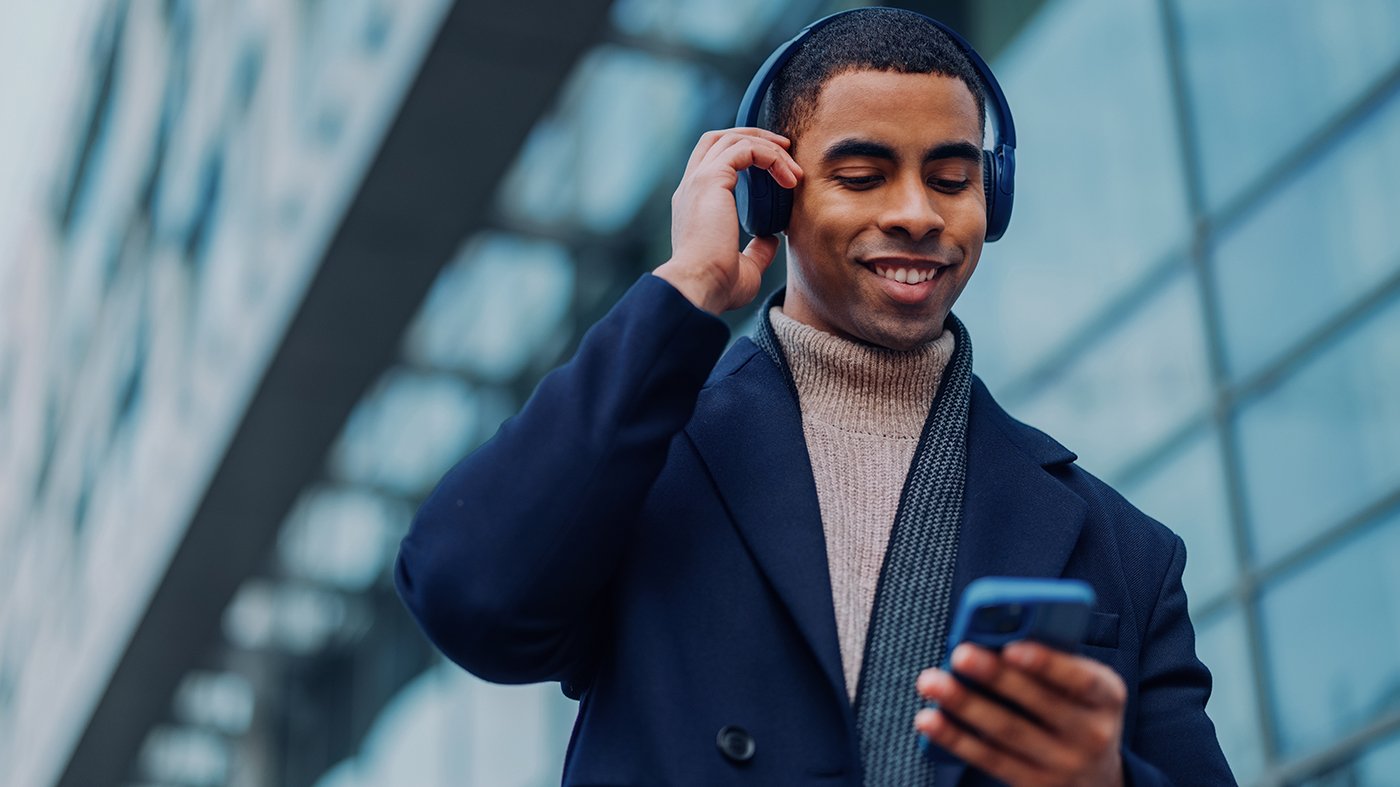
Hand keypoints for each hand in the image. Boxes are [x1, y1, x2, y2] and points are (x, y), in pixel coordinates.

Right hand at [654, 127, 802, 313]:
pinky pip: (745, 150)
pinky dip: (770, 156)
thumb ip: (756, 250)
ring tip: (794, 169)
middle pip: (718, 139)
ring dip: (769, 147)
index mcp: (693, 204)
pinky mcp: (712, 179)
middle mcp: (692, 187)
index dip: (744, 155)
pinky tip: (788, 178)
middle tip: (785, 148)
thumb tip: (770, 240)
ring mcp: (699, 181)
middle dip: (754, 136)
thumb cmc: (717, 285)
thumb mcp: (744, 266)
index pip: (713, 162)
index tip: (776, 168)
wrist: (700, 288)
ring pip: (733, 139)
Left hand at [914, 642, 1126, 786]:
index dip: (1047, 663)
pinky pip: (989, 759)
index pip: (1081, 679)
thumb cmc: (1076, 708)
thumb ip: (1049, 662)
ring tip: (930, 681)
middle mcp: (1092, 734)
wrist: (1099, 777)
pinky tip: (928, 719)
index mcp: (1107, 696)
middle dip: (995, 677)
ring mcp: (1064, 764)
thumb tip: (990, 637)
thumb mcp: (1082, 686)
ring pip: (1007, 732)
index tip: (1012, 646)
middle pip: (1037, 704)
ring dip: (964, 705)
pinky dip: (955, 738)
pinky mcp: (1034, 785)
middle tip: (958, 653)